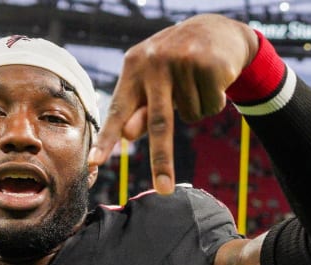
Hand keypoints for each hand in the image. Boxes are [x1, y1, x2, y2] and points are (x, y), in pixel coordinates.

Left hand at [88, 14, 257, 193]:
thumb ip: (141, 108)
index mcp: (133, 66)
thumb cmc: (176, 62)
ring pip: (190, 116)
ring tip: (196, 83)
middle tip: (163, 189)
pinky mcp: (209, 64)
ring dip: (197, 108)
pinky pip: (211, 106)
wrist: (217, 28)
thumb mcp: (154, 82)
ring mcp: (183, 60)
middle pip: (158, 121)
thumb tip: (128, 136)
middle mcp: (154, 62)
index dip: (106, 138)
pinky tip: (213, 79)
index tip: (94, 162)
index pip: (117, 109)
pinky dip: (215, 100)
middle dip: (162, 160)